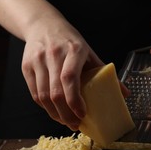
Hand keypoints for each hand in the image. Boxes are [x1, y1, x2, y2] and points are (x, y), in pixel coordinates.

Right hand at [21, 16, 104, 130]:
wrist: (42, 25)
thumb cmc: (69, 41)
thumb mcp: (89, 52)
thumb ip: (104, 72)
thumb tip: (125, 94)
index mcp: (73, 50)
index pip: (69, 78)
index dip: (74, 100)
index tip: (82, 114)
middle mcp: (53, 55)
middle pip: (55, 92)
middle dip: (65, 114)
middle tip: (75, 124)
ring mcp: (37, 61)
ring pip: (42, 96)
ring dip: (54, 114)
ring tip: (66, 121)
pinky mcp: (26, 67)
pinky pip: (35, 93)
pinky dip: (45, 107)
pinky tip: (54, 111)